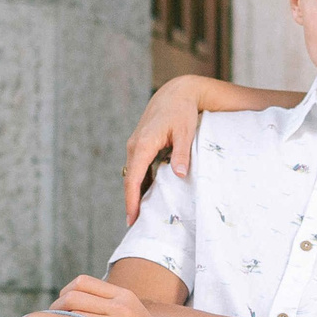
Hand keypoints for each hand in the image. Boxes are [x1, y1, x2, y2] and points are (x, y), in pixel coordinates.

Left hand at [51, 276, 190, 316]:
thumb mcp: (133, 316)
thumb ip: (109, 308)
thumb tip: (73, 307)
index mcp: (125, 295)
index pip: (82, 282)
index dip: (64, 293)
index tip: (60, 309)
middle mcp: (122, 304)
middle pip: (71, 295)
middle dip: (55, 308)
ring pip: (73, 312)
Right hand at [122, 76, 212, 223]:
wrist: (177, 92)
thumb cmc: (182, 112)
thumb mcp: (186, 132)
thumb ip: (182, 154)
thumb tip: (179, 175)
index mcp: (143, 144)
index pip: (134, 178)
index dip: (132, 200)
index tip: (132, 217)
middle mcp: (135, 145)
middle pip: (130, 179)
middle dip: (131, 201)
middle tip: (135, 223)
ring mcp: (136, 144)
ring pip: (133, 173)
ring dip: (135, 192)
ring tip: (141, 213)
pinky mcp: (141, 143)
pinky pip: (138, 166)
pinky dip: (140, 180)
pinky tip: (147, 193)